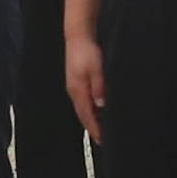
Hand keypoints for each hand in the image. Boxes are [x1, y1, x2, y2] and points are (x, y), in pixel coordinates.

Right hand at [64, 18, 105, 135]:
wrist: (78, 36)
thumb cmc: (88, 51)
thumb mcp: (97, 69)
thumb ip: (99, 87)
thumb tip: (101, 105)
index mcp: (78, 90)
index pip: (87, 115)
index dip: (94, 129)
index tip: (102, 140)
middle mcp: (74, 91)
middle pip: (83, 115)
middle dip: (92, 128)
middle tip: (102, 140)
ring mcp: (73, 87)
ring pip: (82, 109)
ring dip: (90, 119)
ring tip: (101, 129)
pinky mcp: (76, 82)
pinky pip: (82, 101)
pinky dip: (89, 110)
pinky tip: (97, 111)